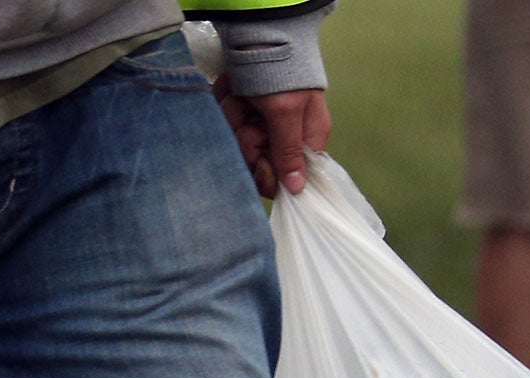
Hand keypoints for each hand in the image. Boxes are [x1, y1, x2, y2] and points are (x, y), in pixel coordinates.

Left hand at [215, 83, 330, 197]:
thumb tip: (298, 190)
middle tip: (250, 119)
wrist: (258, 35)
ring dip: (234, 118)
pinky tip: (232, 91)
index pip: (283, 179)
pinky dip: (225, 105)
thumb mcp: (287, 112)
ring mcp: (258, 123)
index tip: (259, 159)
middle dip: (246, 140)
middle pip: (255, 163)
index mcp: (304, 139)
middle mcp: (281, 135)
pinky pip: (225, 124)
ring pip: (236, 143)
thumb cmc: (280, 72)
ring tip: (241, 98)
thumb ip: (289, 151)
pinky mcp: (240, 112)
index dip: (266, 173)